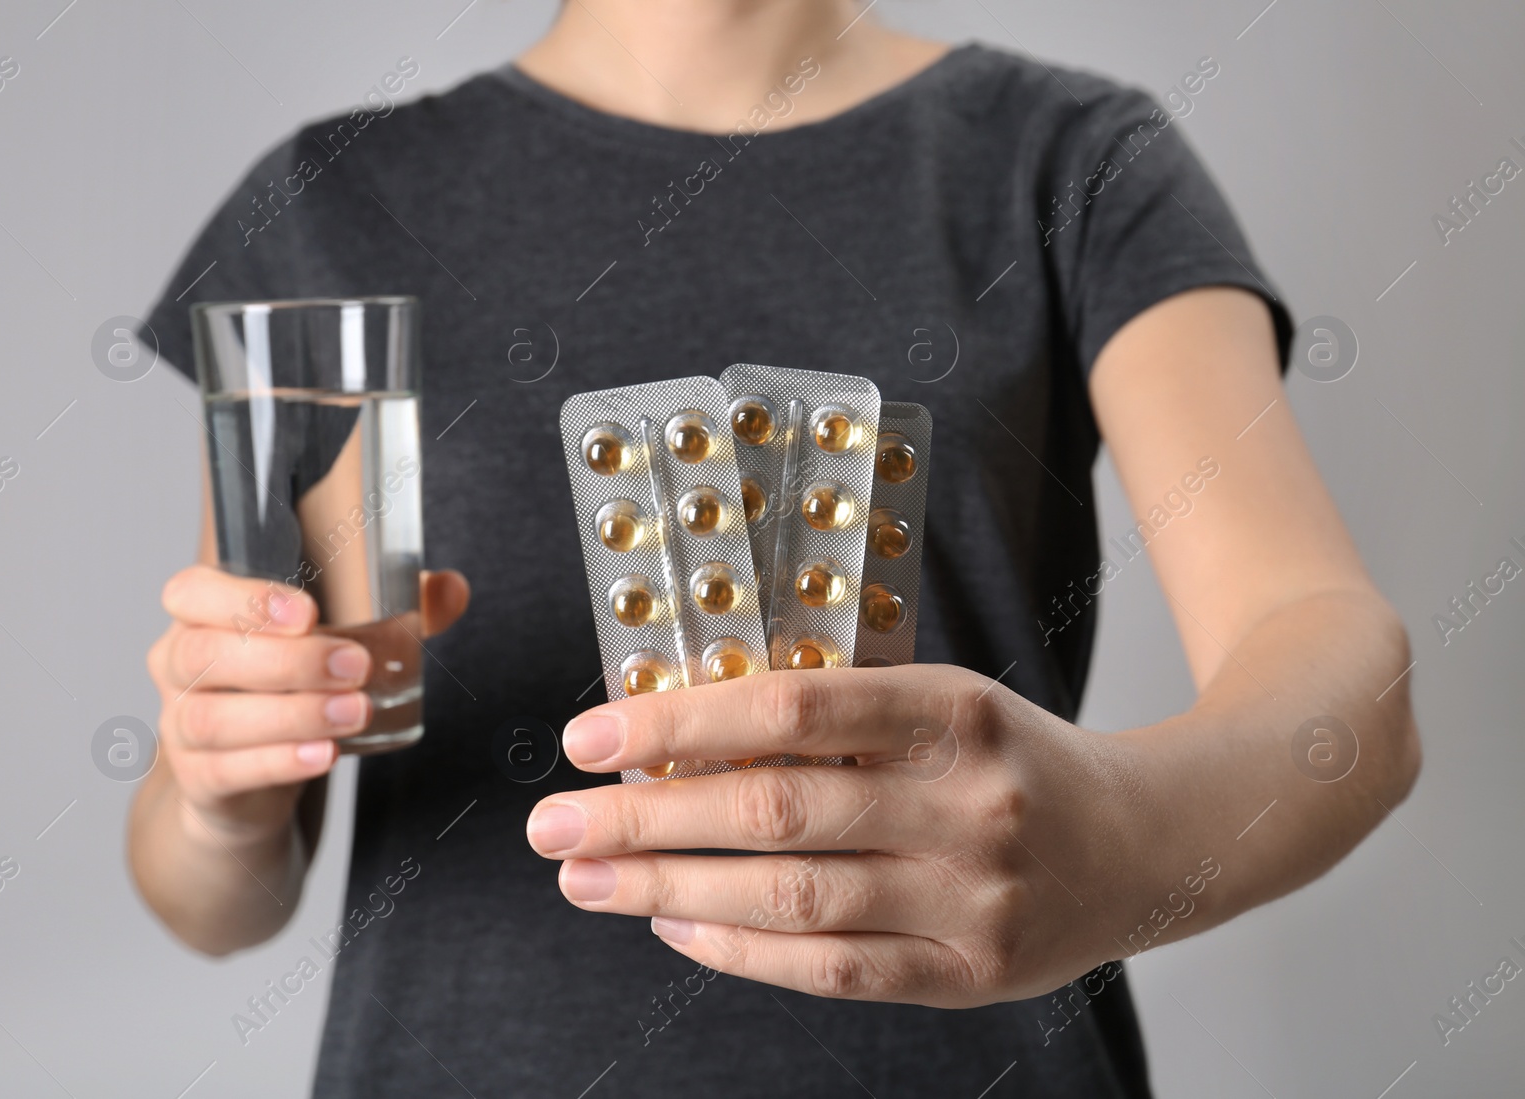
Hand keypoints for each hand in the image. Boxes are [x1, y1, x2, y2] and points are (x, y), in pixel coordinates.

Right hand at [147, 565, 468, 844]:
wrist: (251, 780)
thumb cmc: (292, 687)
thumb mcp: (337, 643)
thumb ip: (396, 613)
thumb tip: (452, 589)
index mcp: (202, 615)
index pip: (191, 592)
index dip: (244, 598)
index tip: (308, 613)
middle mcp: (178, 665)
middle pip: (204, 653)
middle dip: (288, 659)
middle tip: (356, 666)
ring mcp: (180, 724)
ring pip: (211, 716)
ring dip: (291, 713)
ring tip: (355, 712)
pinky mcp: (198, 778)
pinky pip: (225, 769)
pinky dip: (279, 760)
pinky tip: (325, 754)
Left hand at [525, 665, 1144, 1007]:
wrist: (1146, 842)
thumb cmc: (1012, 759)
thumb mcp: (941, 703)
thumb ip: (835, 718)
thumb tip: (681, 737)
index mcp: (955, 710)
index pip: (793, 707)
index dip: (682, 723)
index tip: (591, 736)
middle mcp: (968, 803)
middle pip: (776, 811)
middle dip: (645, 818)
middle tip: (553, 824)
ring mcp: (974, 897)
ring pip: (793, 898)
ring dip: (670, 889)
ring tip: (589, 880)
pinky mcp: (972, 974)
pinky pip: (834, 969)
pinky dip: (742, 950)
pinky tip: (674, 924)